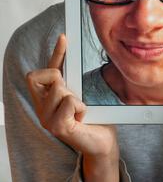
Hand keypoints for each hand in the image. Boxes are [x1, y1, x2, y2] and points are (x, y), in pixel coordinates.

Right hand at [26, 34, 118, 158]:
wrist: (102, 143)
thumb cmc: (93, 118)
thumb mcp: (81, 93)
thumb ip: (72, 77)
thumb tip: (73, 54)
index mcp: (46, 99)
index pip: (42, 72)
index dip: (55, 54)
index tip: (64, 38)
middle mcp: (41, 109)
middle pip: (42, 76)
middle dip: (58, 78)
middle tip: (72, 94)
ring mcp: (47, 119)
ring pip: (59, 89)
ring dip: (75, 97)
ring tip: (79, 111)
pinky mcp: (58, 127)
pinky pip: (69, 102)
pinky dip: (80, 107)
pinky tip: (81, 118)